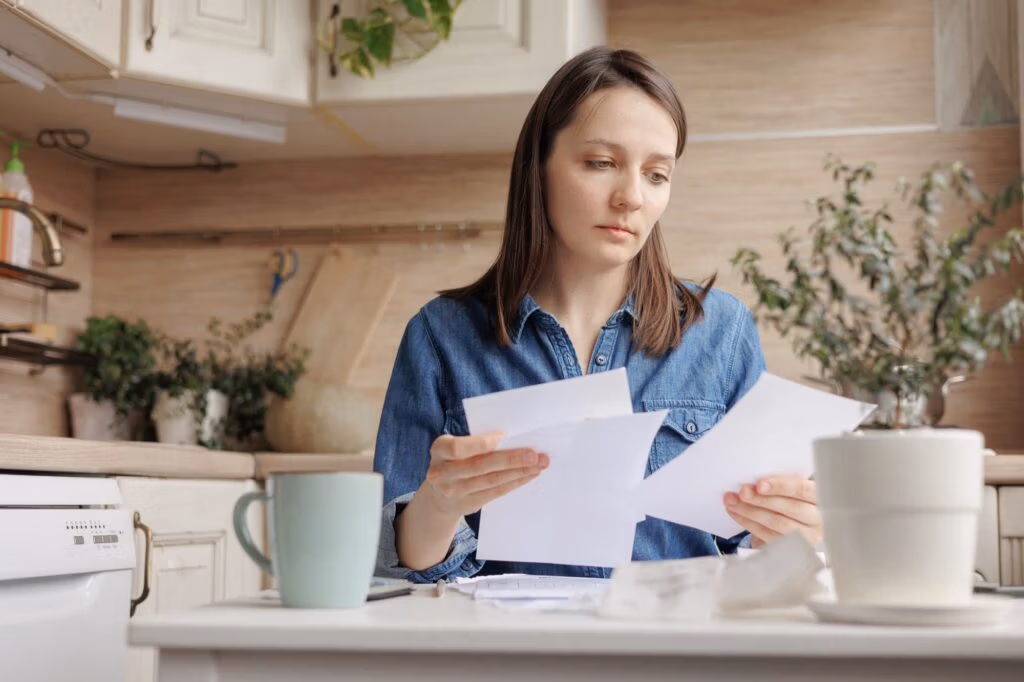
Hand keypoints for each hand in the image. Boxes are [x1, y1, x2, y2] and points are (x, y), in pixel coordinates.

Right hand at [420, 432, 548, 518]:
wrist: (438, 496)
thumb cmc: (454, 461)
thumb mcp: (454, 447)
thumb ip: (474, 442)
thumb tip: (511, 438)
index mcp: (439, 450)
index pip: (459, 448)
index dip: (482, 444)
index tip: (504, 436)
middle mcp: (442, 472)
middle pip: (480, 466)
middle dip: (511, 459)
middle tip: (534, 454)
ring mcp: (454, 491)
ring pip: (492, 480)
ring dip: (519, 472)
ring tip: (538, 464)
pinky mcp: (468, 504)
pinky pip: (496, 492)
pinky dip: (515, 482)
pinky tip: (529, 475)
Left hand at [723, 475, 820, 548]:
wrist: (802, 526)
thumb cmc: (796, 501)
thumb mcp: (797, 491)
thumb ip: (784, 486)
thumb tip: (755, 482)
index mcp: (823, 499)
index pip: (804, 491)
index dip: (782, 486)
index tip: (760, 484)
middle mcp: (820, 520)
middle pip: (790, 509)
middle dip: (762, 499)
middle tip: (742, 492)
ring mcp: (809, 538)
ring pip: (777, 524)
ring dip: (750, 511)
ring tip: (732, 501)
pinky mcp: (793, 550)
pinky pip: (768, 537)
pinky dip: (749, 523)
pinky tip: (737, 513)